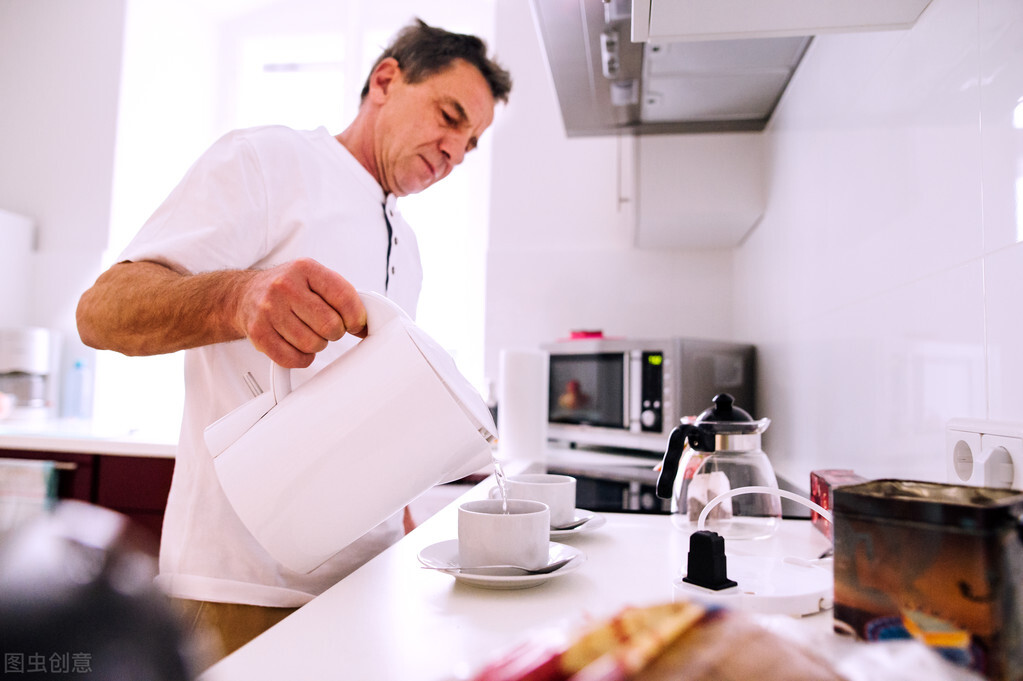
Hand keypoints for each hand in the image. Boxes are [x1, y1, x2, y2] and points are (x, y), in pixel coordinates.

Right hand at [236, 258, 365, 367]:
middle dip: (335, 332)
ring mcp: (269, 310)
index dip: (356, 317)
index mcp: (305, 268)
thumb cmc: (288, 288)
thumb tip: (366, 325)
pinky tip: (297, 345)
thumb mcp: (314, 279)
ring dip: (317, 344)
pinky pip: (294, 359)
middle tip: (326, 328)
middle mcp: (285, 286)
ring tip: (308, 332)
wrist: (246, 294)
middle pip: (330, 325)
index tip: (356, 324)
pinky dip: (302, 358)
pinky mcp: (258, 333)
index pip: (343, 296)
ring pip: (313, 344)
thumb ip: (342, 296)